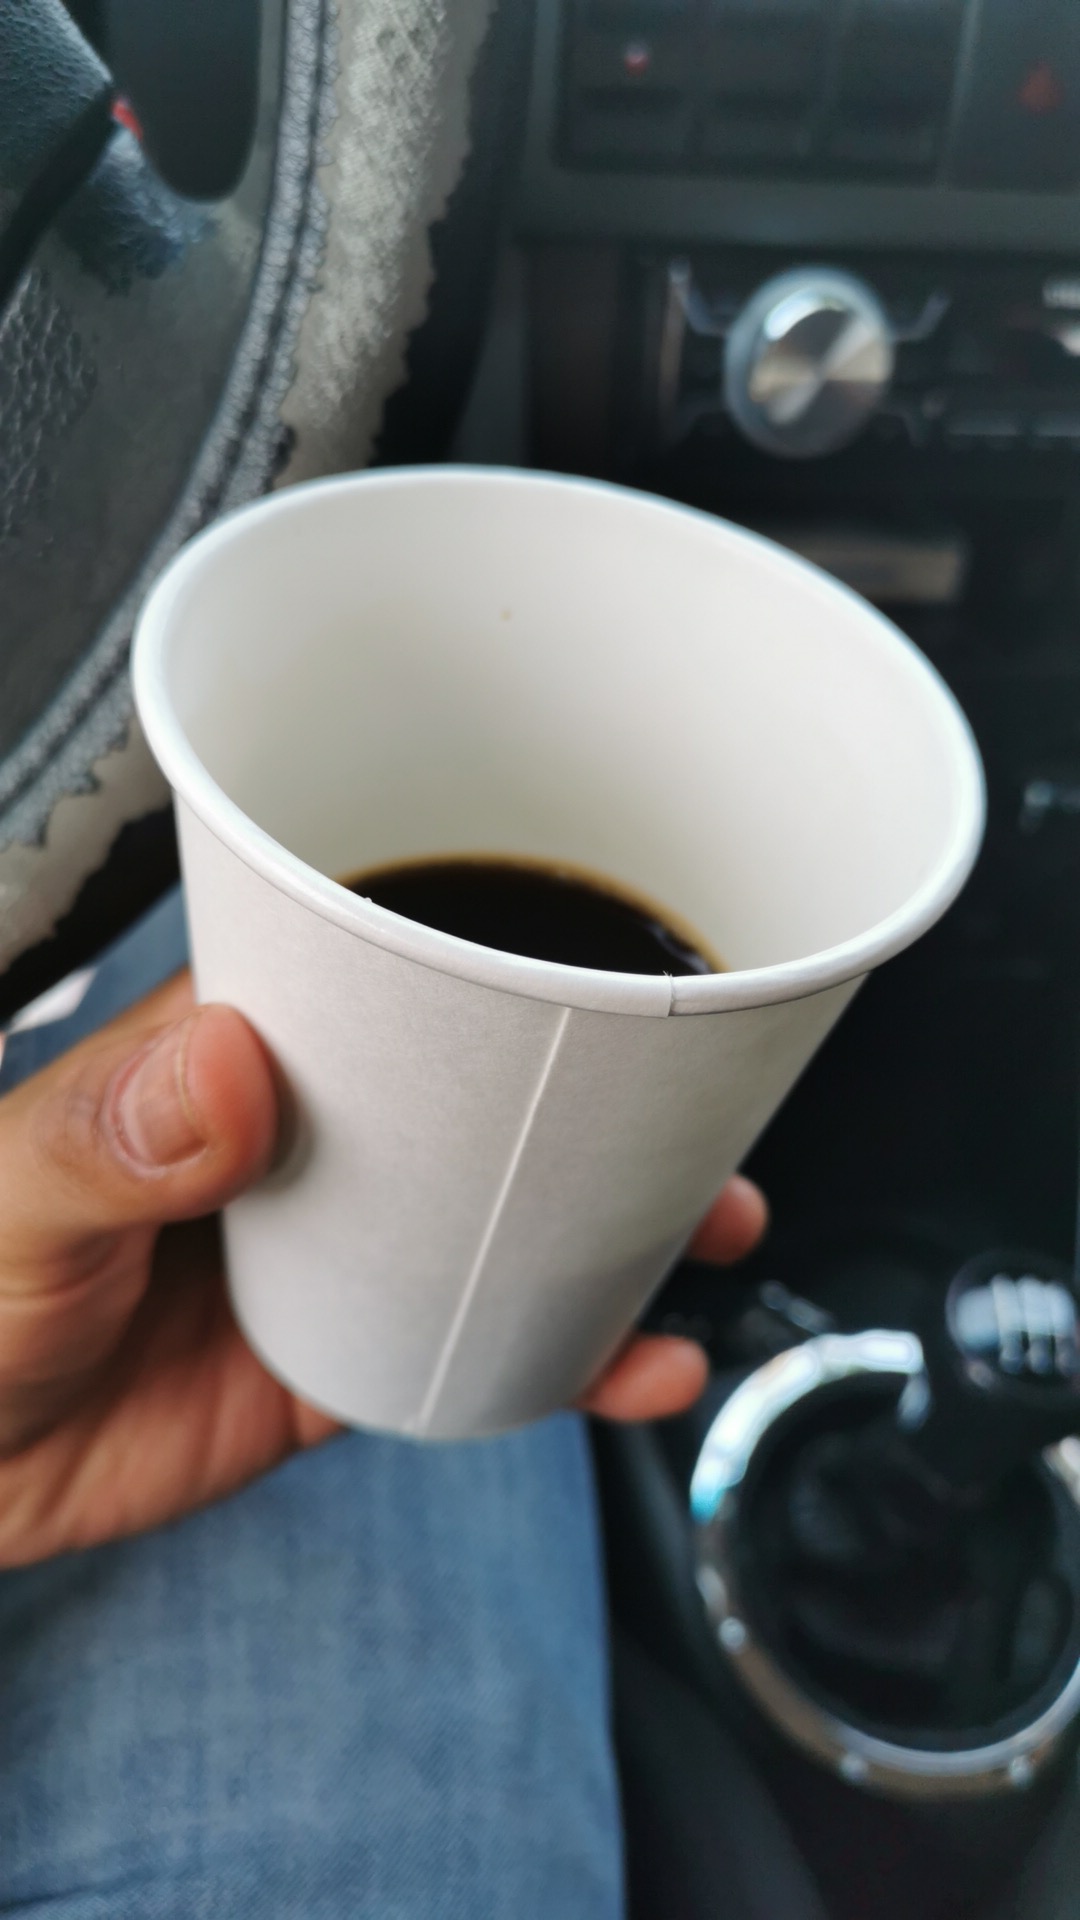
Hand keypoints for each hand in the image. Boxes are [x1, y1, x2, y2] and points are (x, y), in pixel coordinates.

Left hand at [0, 974, 766, 1566]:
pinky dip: (579, 1361)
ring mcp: (348, 1246)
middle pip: (486, 1089)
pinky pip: (493, 1350)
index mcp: (245, 1051)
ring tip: (717, 1220)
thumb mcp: (17, 1198)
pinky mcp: (360, 1354)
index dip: (496, 946)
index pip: (387, 967)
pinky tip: (643, 1366)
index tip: (606, 930)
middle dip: (601, 1090)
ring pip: (513, 1214)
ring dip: (624, 1218)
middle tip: (706, 1096)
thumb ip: (108, 1135)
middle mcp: (316, 1134)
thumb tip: (231, 1064)